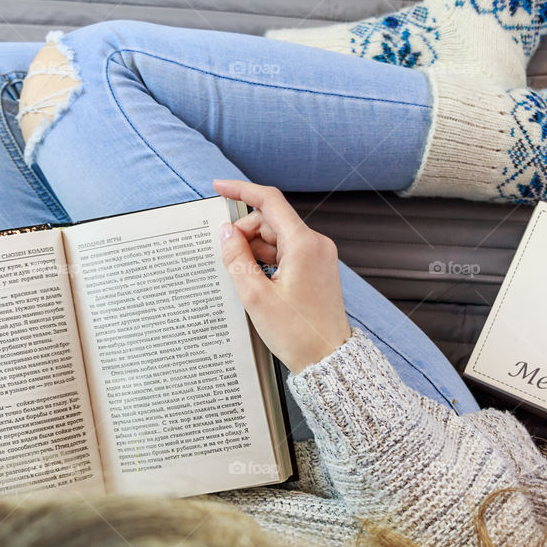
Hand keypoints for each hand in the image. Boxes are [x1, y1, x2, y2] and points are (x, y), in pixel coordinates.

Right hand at [214, 180, 350, 373]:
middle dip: (244, 233)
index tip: (219, 187)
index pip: (269, 201)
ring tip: (242, 278)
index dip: (241, 190)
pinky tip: (255, 280)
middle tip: (227, 259)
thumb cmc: (297, 333)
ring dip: (254, 249)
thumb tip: (225, 233)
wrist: (328, 359)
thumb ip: (236, 258)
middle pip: (270, 221)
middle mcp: (315, 244)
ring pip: (276, 238)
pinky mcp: (316, 269)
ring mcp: (318, 256)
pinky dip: (266, 260)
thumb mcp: (256, 296)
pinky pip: (286, 253)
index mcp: (303, 244)